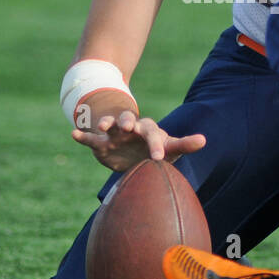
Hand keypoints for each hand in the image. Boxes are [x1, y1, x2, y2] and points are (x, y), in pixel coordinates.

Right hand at [71, 109, 205, 171]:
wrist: (134, 155)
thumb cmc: (156, 149)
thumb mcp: (169, 148)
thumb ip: (184, 144)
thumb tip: (204, 140)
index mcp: (148, 130)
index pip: (153, 134)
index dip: (155, 145)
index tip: (156, 158)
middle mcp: (130, 129)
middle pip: (128, 121)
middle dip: (127, 122)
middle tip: (127, 127)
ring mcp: (114, 135)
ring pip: (109, 125)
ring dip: (105, 122)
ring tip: (102, 125)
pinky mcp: (101, 144)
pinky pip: (91, 139)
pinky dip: (82, 136)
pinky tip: (74, 134)